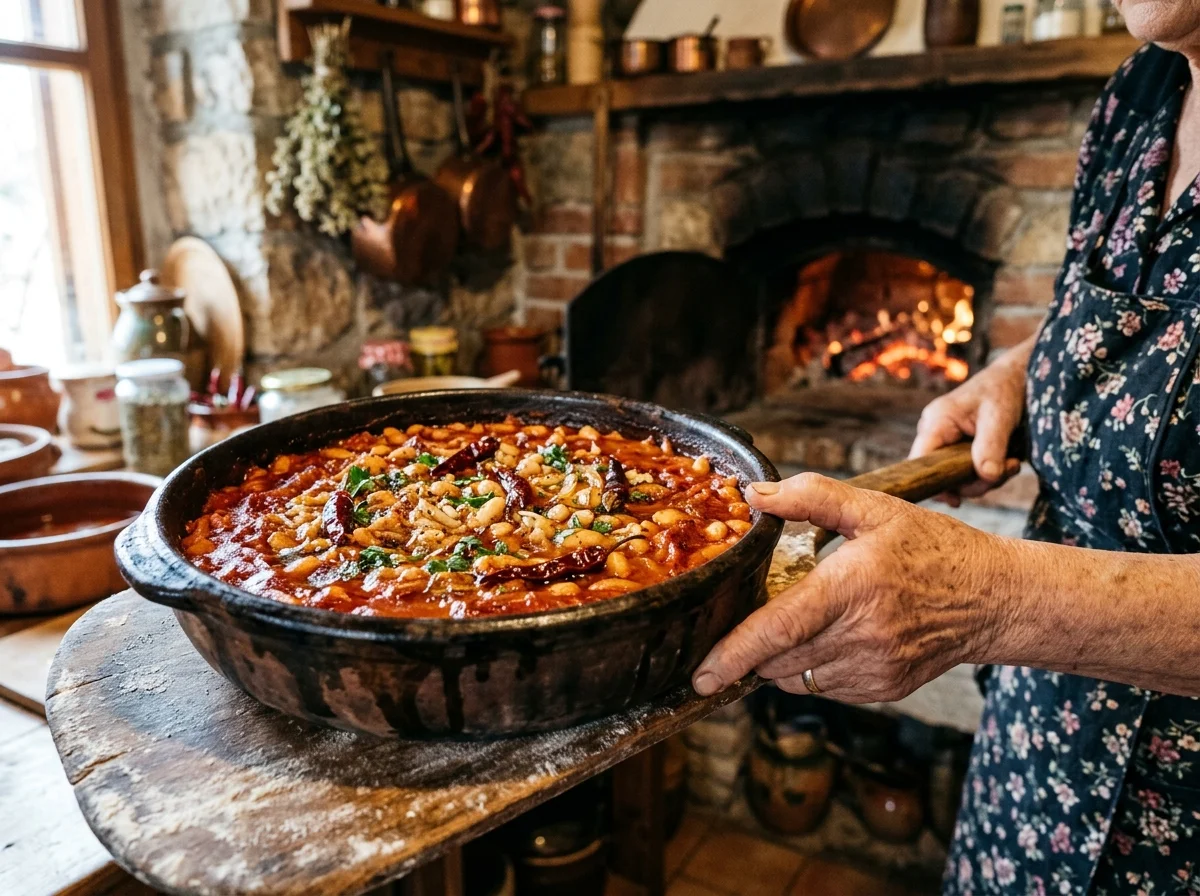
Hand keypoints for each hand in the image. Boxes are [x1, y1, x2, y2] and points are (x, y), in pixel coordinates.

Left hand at [692, 473, 1005, 701]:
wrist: (994, 599)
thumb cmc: (933, 548)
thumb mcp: (876, 509)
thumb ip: (813, 497)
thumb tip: (757, 496)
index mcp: (853, 586)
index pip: (777, 629)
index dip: (733, 654)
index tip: (700, 673)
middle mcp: (862, 635)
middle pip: (777, 659)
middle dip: (747, 650)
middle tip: (737, 629)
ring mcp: (874, 669)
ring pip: (795, 677)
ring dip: (776, 658)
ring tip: (788, 625)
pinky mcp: (883, 689)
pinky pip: (823, 687)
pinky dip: (808, 667)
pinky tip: (825, 637)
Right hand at [909, 345, 1028, 505]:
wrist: (1018, 377)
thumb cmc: (1005, 390)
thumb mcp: (1000, 417)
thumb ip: (991, 447)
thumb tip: (986, 477)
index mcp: (936, 421)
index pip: (919, 461)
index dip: (933, 483)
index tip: (957, 499)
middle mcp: (935, 432)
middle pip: (939, 474)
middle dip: (974, 482)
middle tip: (1008, 470)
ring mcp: (946, 441)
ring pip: (955, 477)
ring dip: (985, 479)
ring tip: (1013, 463)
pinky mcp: (958, 448)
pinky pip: (965, 471)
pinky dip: (987, 474)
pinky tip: (1007, 463)